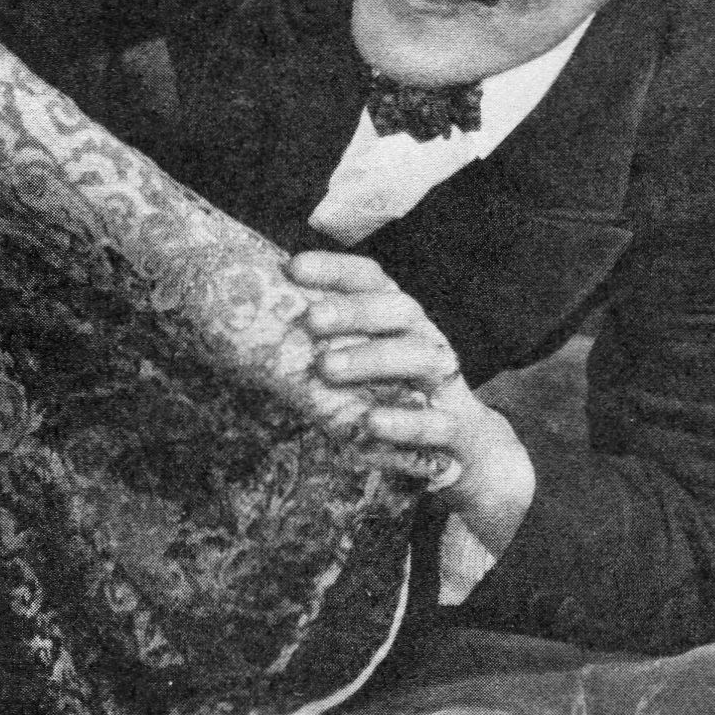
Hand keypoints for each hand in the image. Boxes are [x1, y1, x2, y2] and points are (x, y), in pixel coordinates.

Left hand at [288, 248, 536, 554]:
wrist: (462, 445)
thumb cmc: (393, 389)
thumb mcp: (361, 357)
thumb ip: (323, 339)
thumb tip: (252, 317)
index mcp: (397, 316)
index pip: (370, 278)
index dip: (333, 268)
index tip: (290, 268)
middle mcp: (424, 338)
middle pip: (398, 309)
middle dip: (355, 311)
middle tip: (310, 320)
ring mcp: (445, 381)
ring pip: (420, 357)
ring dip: (373, 359)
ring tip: (327, 368)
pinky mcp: (456, 427)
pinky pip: (435, 422)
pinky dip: (403, 422)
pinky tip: (370, 424)